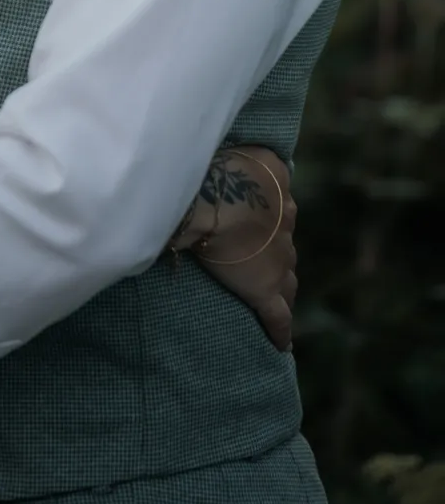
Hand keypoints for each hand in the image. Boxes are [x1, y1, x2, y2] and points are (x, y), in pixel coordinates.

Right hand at [171, 147, 297, 350]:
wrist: (217, 200)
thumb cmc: (218, 174)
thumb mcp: (239, 160)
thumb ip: (240, 169)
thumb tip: (220, 171)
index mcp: (277, 200)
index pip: (280, 219)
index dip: (271, 227)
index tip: (266, 236)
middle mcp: (284, 229)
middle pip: (285, 249)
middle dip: (278, 257)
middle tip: (266, 264)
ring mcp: (278, 262)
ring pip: (287, 279)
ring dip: (281, 284)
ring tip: (276, 296)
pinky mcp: (267, 290)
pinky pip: (278, 316)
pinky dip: (280, 330)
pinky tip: (282, 343)